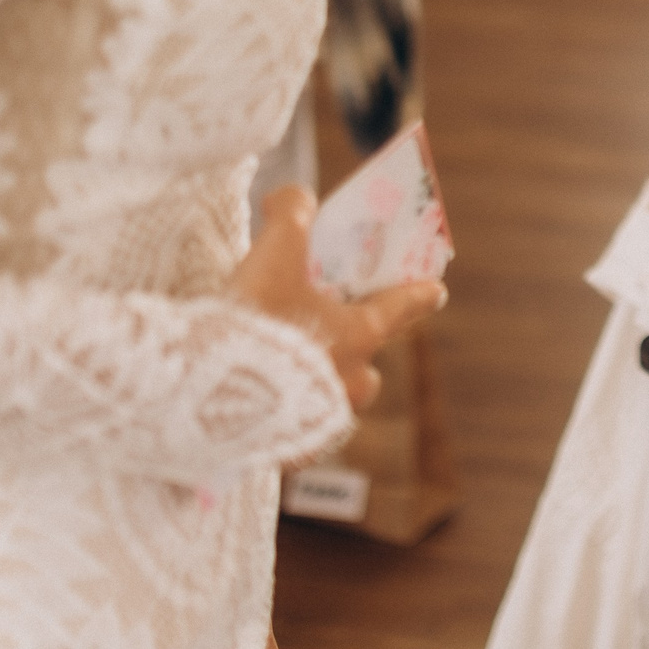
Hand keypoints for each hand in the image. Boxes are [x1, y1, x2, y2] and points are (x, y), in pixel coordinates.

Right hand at [231, 186, 445, 415]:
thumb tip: (294, 198)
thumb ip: (291, 214)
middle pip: (365, 357)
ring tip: (283, 363)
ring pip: (334, 393)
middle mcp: (352, 381)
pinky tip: (259, 397)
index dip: (417, 295)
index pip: (398, 307)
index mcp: (360, 335)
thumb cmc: (257, 321)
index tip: (436, 291)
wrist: (211, 396)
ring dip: (319, 378)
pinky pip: (299, 424)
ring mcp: (323, 420)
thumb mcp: (274, 253)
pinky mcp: (290, 449)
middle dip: (353, 342)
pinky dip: (286, 408)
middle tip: (328, 325)